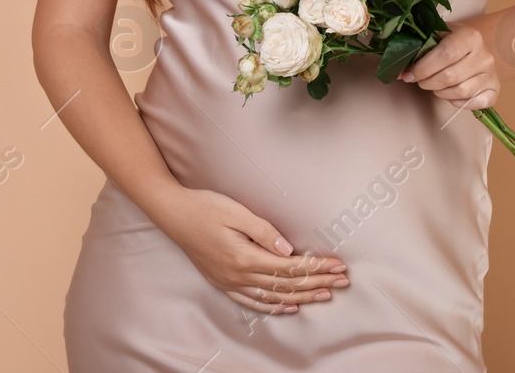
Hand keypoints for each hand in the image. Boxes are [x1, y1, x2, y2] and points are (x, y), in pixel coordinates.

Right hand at [155, 186, 349, 313]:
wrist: (172, 213)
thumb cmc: (204, 207)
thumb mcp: (236, 212)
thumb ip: (264, 232)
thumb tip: (289, 250)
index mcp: (245, 258)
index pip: (291, 267)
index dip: (317, 268)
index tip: (338, 265)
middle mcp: (238, 275)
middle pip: (286, 284)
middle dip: (317, 283)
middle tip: (342, 281)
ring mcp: (229, 282)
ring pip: (272, 297)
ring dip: (301, 296)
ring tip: (324, 295)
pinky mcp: (222, 281)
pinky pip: (252, 302)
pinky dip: (273, 306)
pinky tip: (288, 307)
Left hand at [400, 22, 500, 109]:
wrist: (475, 48)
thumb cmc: (450, 42)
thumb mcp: (436, 36)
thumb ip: (417, 48)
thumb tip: (397, 70)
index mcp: (470, 36)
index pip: (446, 54)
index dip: (424, 67)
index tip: (409, 74)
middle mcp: (484, 55)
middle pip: (450, 76)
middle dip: (428, 82)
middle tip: (419, 80)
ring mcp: (491, 74)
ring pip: (460, 91)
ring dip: (440, 92)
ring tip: (433, 85)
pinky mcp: (494, 90)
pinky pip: (472, 103)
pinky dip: (456, 102)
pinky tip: (449, 93)